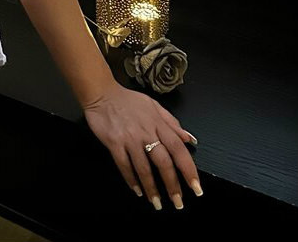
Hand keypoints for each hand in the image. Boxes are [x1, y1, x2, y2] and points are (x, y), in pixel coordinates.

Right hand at [82, 82, 201, 209]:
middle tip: (178, 203)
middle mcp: (146, 132)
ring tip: (157, 203)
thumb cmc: (128, 100)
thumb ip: (172, 122)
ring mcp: (129, 138)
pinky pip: (124, 165)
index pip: (178, 148)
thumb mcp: (153, 105)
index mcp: (158, 123)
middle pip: (163, 162)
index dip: (188, 169)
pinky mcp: (114, 143)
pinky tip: (137, 190)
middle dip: (172, 185)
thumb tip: (189, 139)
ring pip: (144, 168)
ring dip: (152, 188)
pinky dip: (131, 180)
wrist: (101, 93)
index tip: (196, 187)